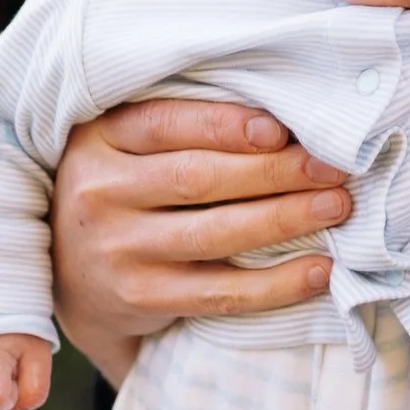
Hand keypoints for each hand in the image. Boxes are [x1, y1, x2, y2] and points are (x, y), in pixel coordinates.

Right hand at [51, 98, 351, 386]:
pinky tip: (319, 270)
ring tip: (336, 206)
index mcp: (99, 139)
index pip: (163, 123)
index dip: (224, 125)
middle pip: (197, 178)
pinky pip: (219, 293)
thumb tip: (284, 111)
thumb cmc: (126, 187)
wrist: (73, 273)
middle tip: (333, 167)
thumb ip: (183, 122)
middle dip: (274, 171)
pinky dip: (275, 284)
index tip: (280, 129)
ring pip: (213, 234)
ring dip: (284, 220)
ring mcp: (118, 250)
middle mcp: (101, 193)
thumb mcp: (128, 144)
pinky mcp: (141, 297)